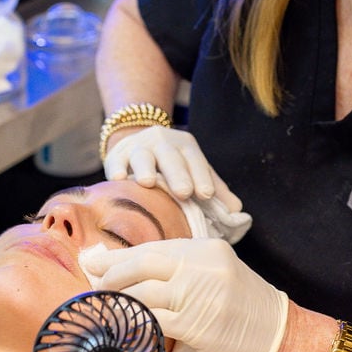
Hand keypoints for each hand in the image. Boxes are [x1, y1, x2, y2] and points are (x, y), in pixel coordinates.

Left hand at [82, 237, 286, 351]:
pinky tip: (124, 325)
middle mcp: (201, 266)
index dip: (120, 256)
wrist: (275, 331)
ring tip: (106, 306)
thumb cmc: (241, 302)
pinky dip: (135, 323)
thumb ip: (179, 266)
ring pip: (143, 293)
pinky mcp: (195, 325)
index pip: (153, 247)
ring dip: (119, 301)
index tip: (95, 261)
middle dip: (113, 274)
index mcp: (206, 248)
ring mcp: (199, 295)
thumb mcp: (215, 271)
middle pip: (143, 264)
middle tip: (95, 284)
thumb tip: (131, 267)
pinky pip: (153, 321)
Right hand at [103, 126, 242, 210]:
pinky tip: (118, 179)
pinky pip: (115, 161)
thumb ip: (215, 189)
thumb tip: (236, 211)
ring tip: (148, 182)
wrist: (137, 141)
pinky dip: (117, 169)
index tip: (206, 194)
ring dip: (146, 168)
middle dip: (178, 174)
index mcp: (185, 145)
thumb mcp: (194, 169)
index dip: (202, 176)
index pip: (195, 160)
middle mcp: (162, 142)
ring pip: (142, 156)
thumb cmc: (172, 165)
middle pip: (171, 157)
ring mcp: (137, 147)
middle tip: (184, 192)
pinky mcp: (116, 155)